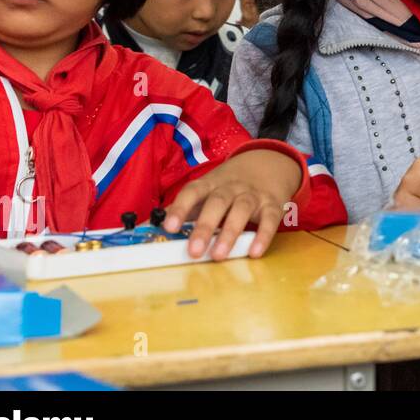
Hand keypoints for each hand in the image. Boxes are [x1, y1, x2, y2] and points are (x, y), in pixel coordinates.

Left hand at [165, 149, 302, 259]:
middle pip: (217, 202)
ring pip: (241, 210)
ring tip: (218, 255)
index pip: (193, 192)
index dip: (180, 208)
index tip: (169, 227)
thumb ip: (183, 209)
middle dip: (204, 227)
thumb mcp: (207, 190)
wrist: (268, 163)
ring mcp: (253, 195)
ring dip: (229, 233)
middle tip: (193, 251)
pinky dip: (263, 235)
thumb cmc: (229, 185)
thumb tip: (146, 229)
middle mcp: (231, 187)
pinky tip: (254, 252)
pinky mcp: (273, 205)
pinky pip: (270, 219)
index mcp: (210, 184)